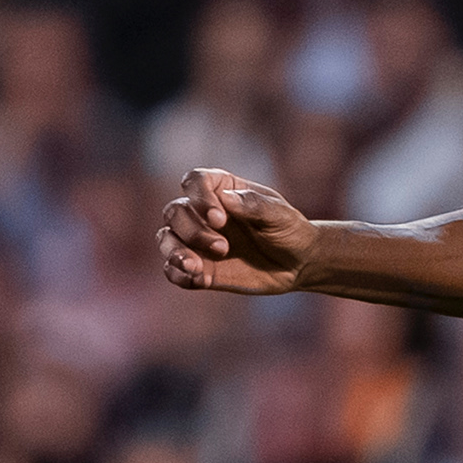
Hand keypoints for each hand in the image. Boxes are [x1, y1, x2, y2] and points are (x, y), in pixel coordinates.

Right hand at [158, 170, 317, 294]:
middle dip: (193, 231)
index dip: (199, 198)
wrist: (297, 264)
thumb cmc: (289, 231)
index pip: (194, 182)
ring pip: (166, 239)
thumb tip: (226, 198)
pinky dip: (178, 274)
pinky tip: (199, 280)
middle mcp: (203, 212)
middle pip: (175, 212)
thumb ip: (254, 205)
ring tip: (194, 267)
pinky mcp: (199, 268)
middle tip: (223, 248)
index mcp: (222, 189)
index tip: (219, 218)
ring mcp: (197, 241)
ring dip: (174, 252)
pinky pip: (173, 270)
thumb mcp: (280, 216)